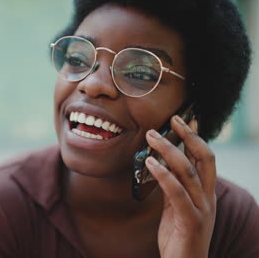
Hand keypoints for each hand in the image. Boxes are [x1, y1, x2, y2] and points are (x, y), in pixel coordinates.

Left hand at [145, 116, 216, 257]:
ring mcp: (201, 209)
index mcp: (205, 194)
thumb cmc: (179, 239)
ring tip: (151, 136)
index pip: (205, 159)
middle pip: (204, 159)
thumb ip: (173, 190)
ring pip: (189, 171)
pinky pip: (177, 192)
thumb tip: (163, 168)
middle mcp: (208, 198)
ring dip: (169, 150)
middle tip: (172, 119)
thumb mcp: (176, 209)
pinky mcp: (190, 221)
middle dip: (189, 136)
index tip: (185, 120)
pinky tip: (150, 163)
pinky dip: (163, 175)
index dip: (196, 138)